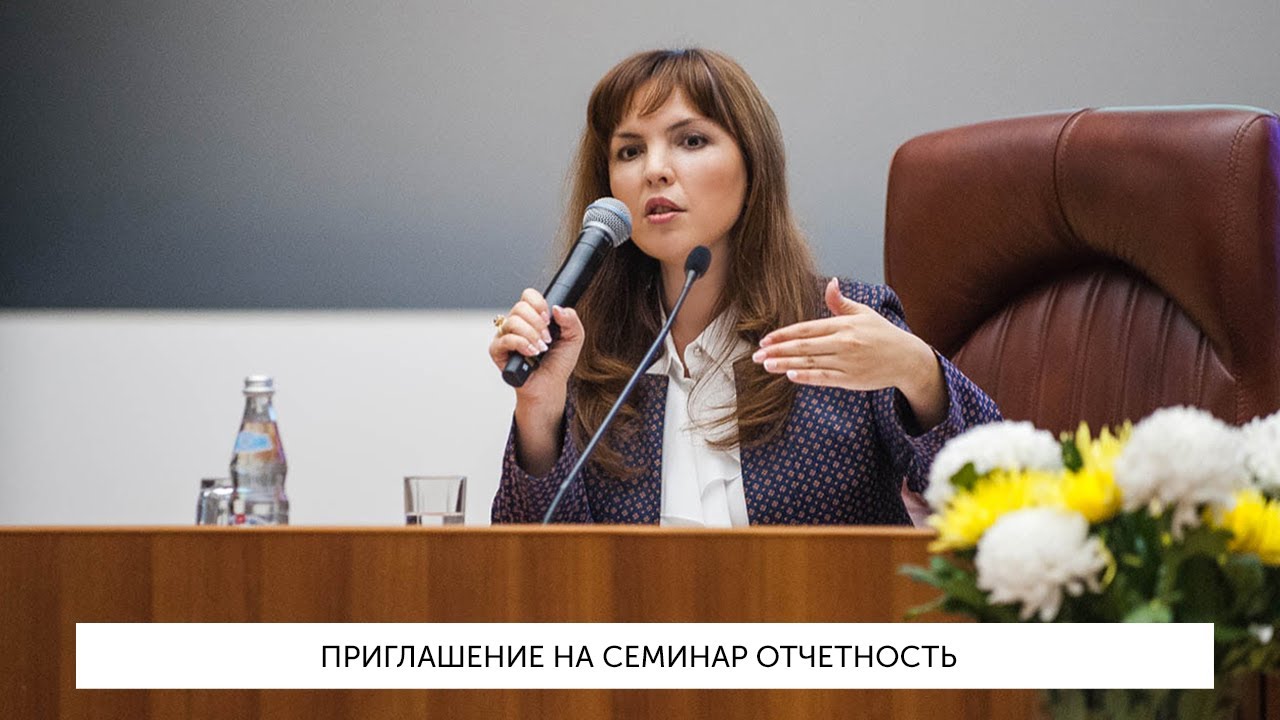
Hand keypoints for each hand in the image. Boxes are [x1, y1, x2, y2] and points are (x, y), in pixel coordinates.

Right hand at [488, 288, 584, 409]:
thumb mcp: (574, 338)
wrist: (550, 385)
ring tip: (541, 349)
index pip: (528, 296)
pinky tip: (531, 353)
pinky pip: (505, 339)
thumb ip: (571, 319)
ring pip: (513, 322)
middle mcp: (516, 323)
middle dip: (538, 323)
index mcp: (532, 316)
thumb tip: (557, 308)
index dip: (539, 304)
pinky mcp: (497, 350)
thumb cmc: (558, 363)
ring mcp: (505, 336)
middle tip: (547, 339)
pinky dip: (521, 344)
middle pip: (520, 307)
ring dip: (531, 335)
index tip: (549, 319)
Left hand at [751, 278, 947, 428]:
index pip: (807, 328)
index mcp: (844, 325)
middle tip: (756, 355)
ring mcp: (846, 362)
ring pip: (810, 363)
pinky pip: (824, 378)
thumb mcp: (864, 313)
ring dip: (785, 364)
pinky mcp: (851, 379)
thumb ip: (841, 302)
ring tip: (766, 365)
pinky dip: (806, 377)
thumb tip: (830, 283)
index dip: (784, 334)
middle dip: (778, 350)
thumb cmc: (882, 334)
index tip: (766, 339)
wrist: (906, 359)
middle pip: (804, 347)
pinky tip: (790, 375)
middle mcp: (843, 343)